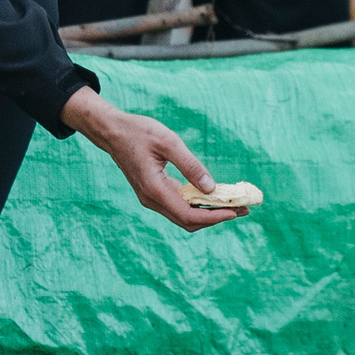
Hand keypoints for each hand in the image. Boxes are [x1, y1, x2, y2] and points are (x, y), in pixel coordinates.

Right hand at [59, 87, 245, 231]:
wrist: (112, 132)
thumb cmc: (139, 132)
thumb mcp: (168, 142)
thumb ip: (191, 166)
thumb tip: (212, 189)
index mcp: (154, 189)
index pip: (189, 215)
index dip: (214, 217)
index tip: (235, 212)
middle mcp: (152, 200)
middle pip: (188, 222)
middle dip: (216, 218)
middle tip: (242, 209)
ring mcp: (151, 199)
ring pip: (183, 217)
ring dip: (208, 214)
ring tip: (233, 204)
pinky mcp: (153, 193)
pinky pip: (178, 207)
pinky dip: (197, 206)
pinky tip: (212, 196)